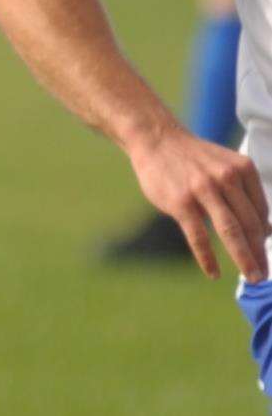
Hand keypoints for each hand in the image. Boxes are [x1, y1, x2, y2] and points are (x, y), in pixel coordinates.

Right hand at [126, 124, 268, 280]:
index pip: (261, 212)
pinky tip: (213, 272)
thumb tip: (267, 230)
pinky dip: (208, 258)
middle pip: (250, 224)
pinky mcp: (181, 201)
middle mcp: (226, 177)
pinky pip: (199, 236)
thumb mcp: (225, 166)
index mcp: (243, 169)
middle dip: (259, 253)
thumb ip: (245, 194)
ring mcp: (202, 189)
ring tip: (253, 276)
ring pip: (231, 231)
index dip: (265, 238)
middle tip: (263, 275)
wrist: (156, 139)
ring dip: (245, 259)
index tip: (264, 256)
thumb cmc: (194, 159)